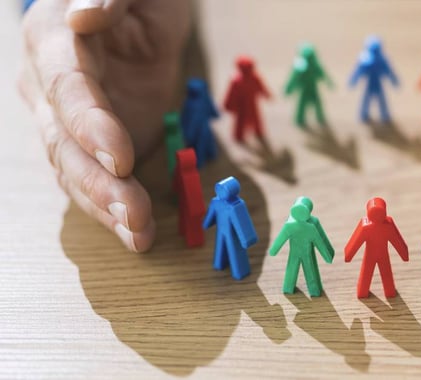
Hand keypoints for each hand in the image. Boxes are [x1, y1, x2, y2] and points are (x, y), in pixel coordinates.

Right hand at [19, 0, 190, 251]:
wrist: (142, 11)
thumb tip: (84, 19)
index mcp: (52, 39)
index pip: (67, 87)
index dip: (90, 124)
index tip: (122, 158)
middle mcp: (47, 84)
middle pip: (64, 141)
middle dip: (99, 182)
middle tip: (135, 214)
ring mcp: (63, 119)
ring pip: (74, 169)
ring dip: (106, 207)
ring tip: (140, 236)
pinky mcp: (88, 143)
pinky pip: (91, 180)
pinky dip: (113, 211)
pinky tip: (137, 236)